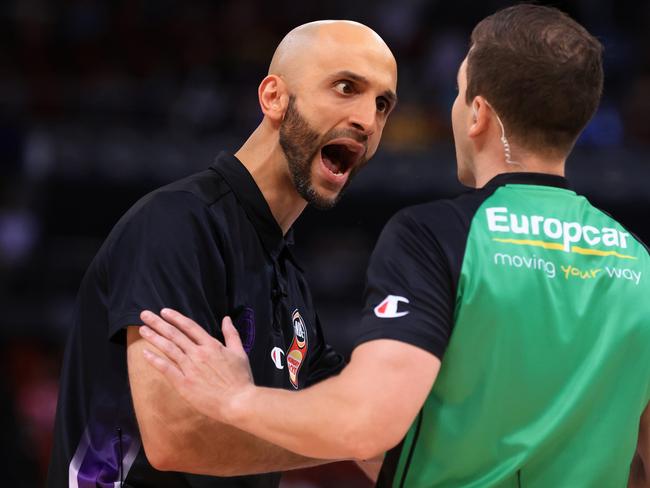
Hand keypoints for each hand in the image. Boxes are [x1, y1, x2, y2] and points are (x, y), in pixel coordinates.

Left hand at [138, 308, 254, 423]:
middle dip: (159, 323)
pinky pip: (166, 368)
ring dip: (154, 338)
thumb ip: (232, 334)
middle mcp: (198, 353)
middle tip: (145, 314)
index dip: (176, 318)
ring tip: (143, 329)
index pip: (190, 327)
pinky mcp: (184, 383)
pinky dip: (155, 360)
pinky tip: (145, 353)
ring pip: (169, 348)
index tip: (164, 311)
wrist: (238, 402)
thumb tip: (226, 319)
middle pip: (175, 334)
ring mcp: (190, 368)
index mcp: (211, 345)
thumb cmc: (241, 379)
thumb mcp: (239, 353)